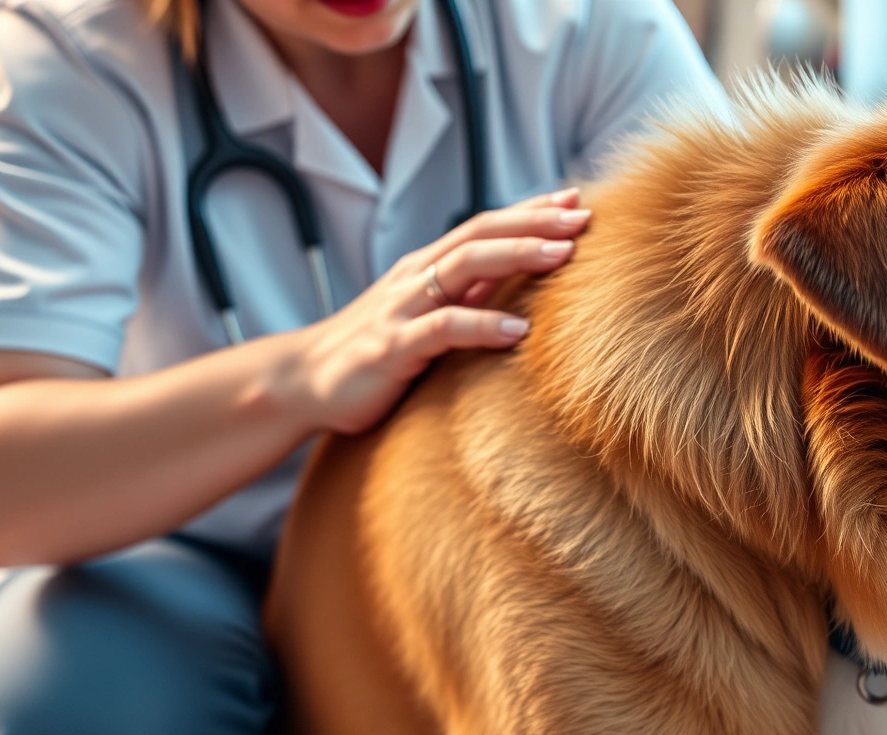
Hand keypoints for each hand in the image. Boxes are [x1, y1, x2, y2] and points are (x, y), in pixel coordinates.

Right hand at [287, 187, 588, 434]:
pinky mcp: (393, 348)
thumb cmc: (372, 353)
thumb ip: (466, 297)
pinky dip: (481, 327)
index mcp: (426, 268)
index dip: (529, 212)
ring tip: (562, 256)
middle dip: (533, 223)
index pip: (484, 227)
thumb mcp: (425, 318)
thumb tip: (518, 281)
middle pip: (480, 235)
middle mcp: (416, 278)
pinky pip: (442, 329)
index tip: (575, 201)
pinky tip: (519, 332)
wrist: (304, 382)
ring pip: (464, 268)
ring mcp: (403, 310)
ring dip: (516, 257)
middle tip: (582, 218)